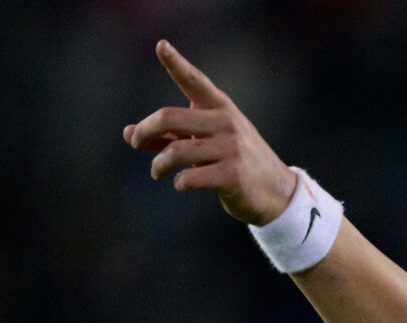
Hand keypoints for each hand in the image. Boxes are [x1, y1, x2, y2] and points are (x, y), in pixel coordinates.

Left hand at [122, 40, 296, 225]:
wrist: (277, 193)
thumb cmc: (235, 163)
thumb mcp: (207, 144)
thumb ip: (171, 137)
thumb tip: (129, 134)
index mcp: (221, 108)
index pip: (195, 81)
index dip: (176, 63)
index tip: (161, 45)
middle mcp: (226, 123)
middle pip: (169, 117)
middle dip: (145, 131)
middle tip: (135, 142)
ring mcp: (231, 148)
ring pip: (176, 151)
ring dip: (159, 164)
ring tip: (157, 172)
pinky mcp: (233, 175)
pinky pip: (190, 177)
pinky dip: (179, 182)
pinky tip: (181, 184)